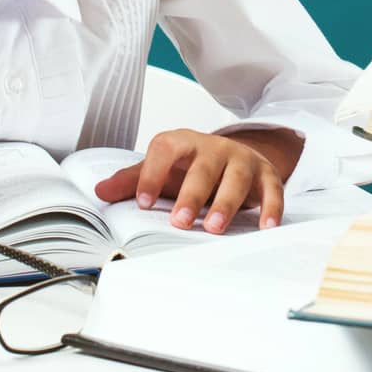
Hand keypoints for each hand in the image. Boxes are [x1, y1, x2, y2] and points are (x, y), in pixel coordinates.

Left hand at [93, 127, 303, 233]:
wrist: (233, 156)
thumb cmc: (192, 167)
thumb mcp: (163, 170)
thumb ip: (133, 181)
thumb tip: (99, 192)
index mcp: (183, 143)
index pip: (164, 149)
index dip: (152, 174)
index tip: (143, 203)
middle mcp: (214, 147)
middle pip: (204, 166)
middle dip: (192, 194)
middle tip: (180, 221)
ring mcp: (242, 159)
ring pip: (236, 178)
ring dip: (226, 202)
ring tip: (214, 228)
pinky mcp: (266, 174)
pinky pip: (272, 190)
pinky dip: (271, 208)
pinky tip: (265, 228)